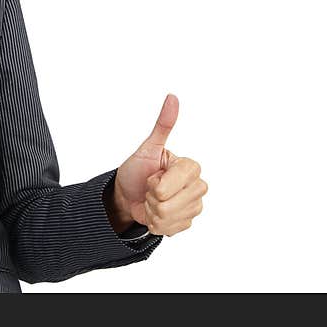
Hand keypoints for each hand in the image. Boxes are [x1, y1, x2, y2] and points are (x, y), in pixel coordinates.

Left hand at [110, 94, 206, 235]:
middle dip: (152, 197)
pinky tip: (155, 213)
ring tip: (152, 200)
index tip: (153, 175)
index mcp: (190, 167)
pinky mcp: (187, 222)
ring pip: (168, 217)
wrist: (128, 194)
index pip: (171, 184)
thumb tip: (172, 97)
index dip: (154, 183)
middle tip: (151, 187)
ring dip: (152, 211)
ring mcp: (194, 205)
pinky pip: (169, 229)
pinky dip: (156, 223)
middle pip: (169, 203)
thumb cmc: (137, 169)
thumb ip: (163, 124)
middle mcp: (198, 186)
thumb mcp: (148, 148)